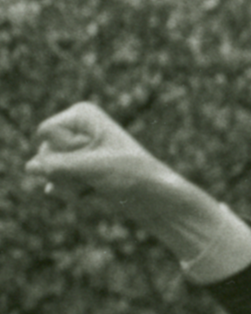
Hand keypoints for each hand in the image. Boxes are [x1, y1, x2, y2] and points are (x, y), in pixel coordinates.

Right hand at [27, 103, 181, 215]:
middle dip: (67, 170)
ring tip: (99, 184)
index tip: (98, 154)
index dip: (67, 150)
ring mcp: (76, 150)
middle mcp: (77, 129)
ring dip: (71, 184)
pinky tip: (91, 193)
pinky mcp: (78, 170)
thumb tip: (29, 168)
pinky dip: (72, 192)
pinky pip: (57, 183)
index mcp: (82, 115)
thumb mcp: (91, 168)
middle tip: (100, 173)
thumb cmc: (132, 176)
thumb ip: (55, 166)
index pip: (46, 133)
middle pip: (44, 153)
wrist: (156, 198)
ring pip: (49, 171)